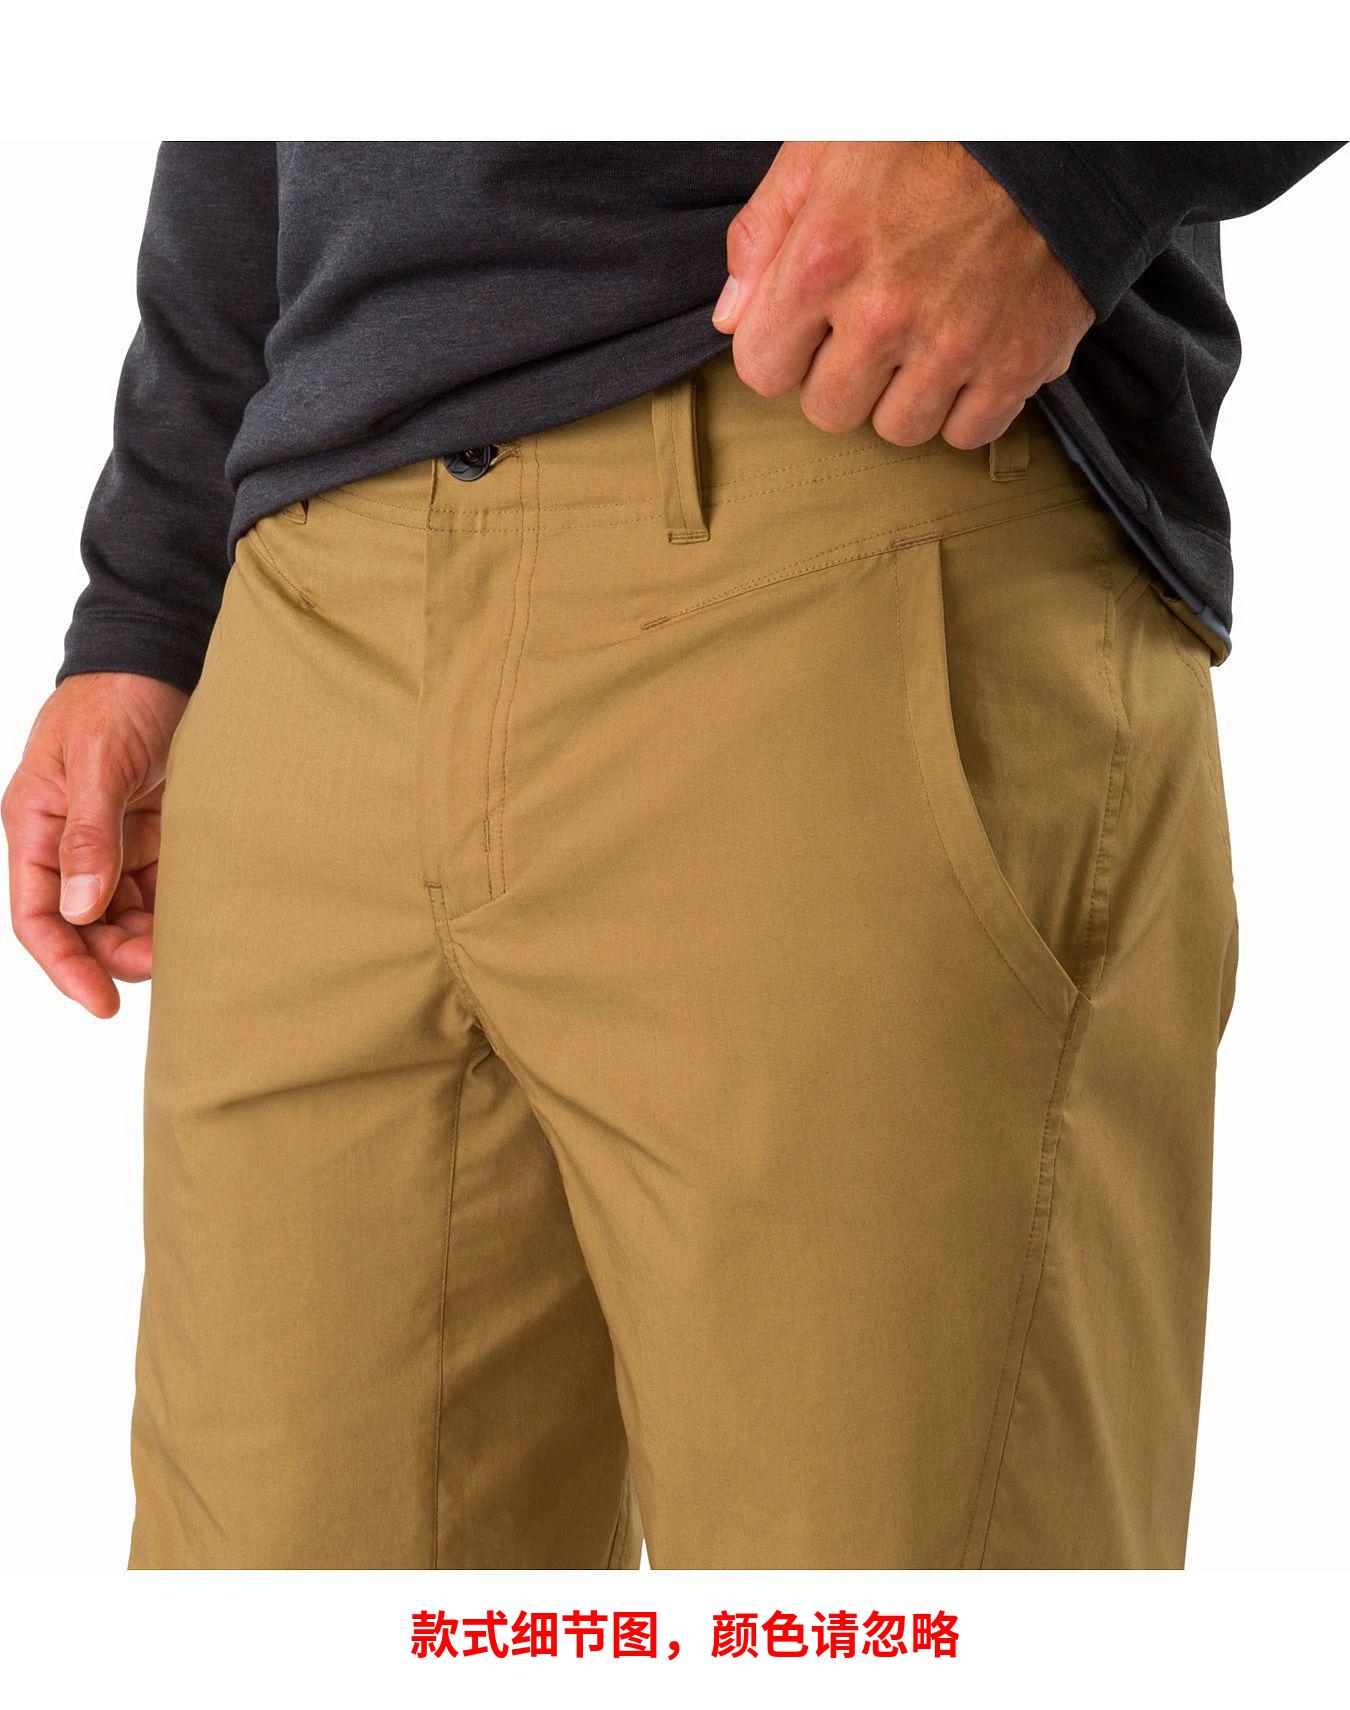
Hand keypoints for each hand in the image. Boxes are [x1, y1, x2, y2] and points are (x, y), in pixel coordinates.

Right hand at [4, 673, 187, 1016]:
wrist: (161, 655)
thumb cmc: (117, 696)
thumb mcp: (98, 761)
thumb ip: (90, 835)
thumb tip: (79, 908)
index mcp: (36, 825)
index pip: (36, 915)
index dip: (65, 965)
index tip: (101, 1003)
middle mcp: (69, 841)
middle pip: (83, 925)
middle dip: (116, 954)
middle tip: (165, 968)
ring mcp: (113, 840)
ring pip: (124, 914)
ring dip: (150, 937)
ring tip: (191, 948)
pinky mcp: (154, 835)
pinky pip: (160, 889)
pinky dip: (177, 910)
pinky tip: (205, 922)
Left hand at [714, 141, 1093, 449]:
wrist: (1058, 127)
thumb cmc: (934, 131)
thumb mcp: (826, 149)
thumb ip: (764, 233)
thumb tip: (730, 319)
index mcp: (825, 260)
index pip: (762, 370)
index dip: (782, 348)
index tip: (810, 324)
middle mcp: (885, 314)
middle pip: (829, 412)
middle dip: (842, 376)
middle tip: (874, 327)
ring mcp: (955, 345)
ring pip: (898, 430)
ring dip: (905, 395)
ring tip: (926, 338)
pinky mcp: (1020, 363)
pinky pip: (969, 434)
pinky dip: (967, 407)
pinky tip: (971, 357)